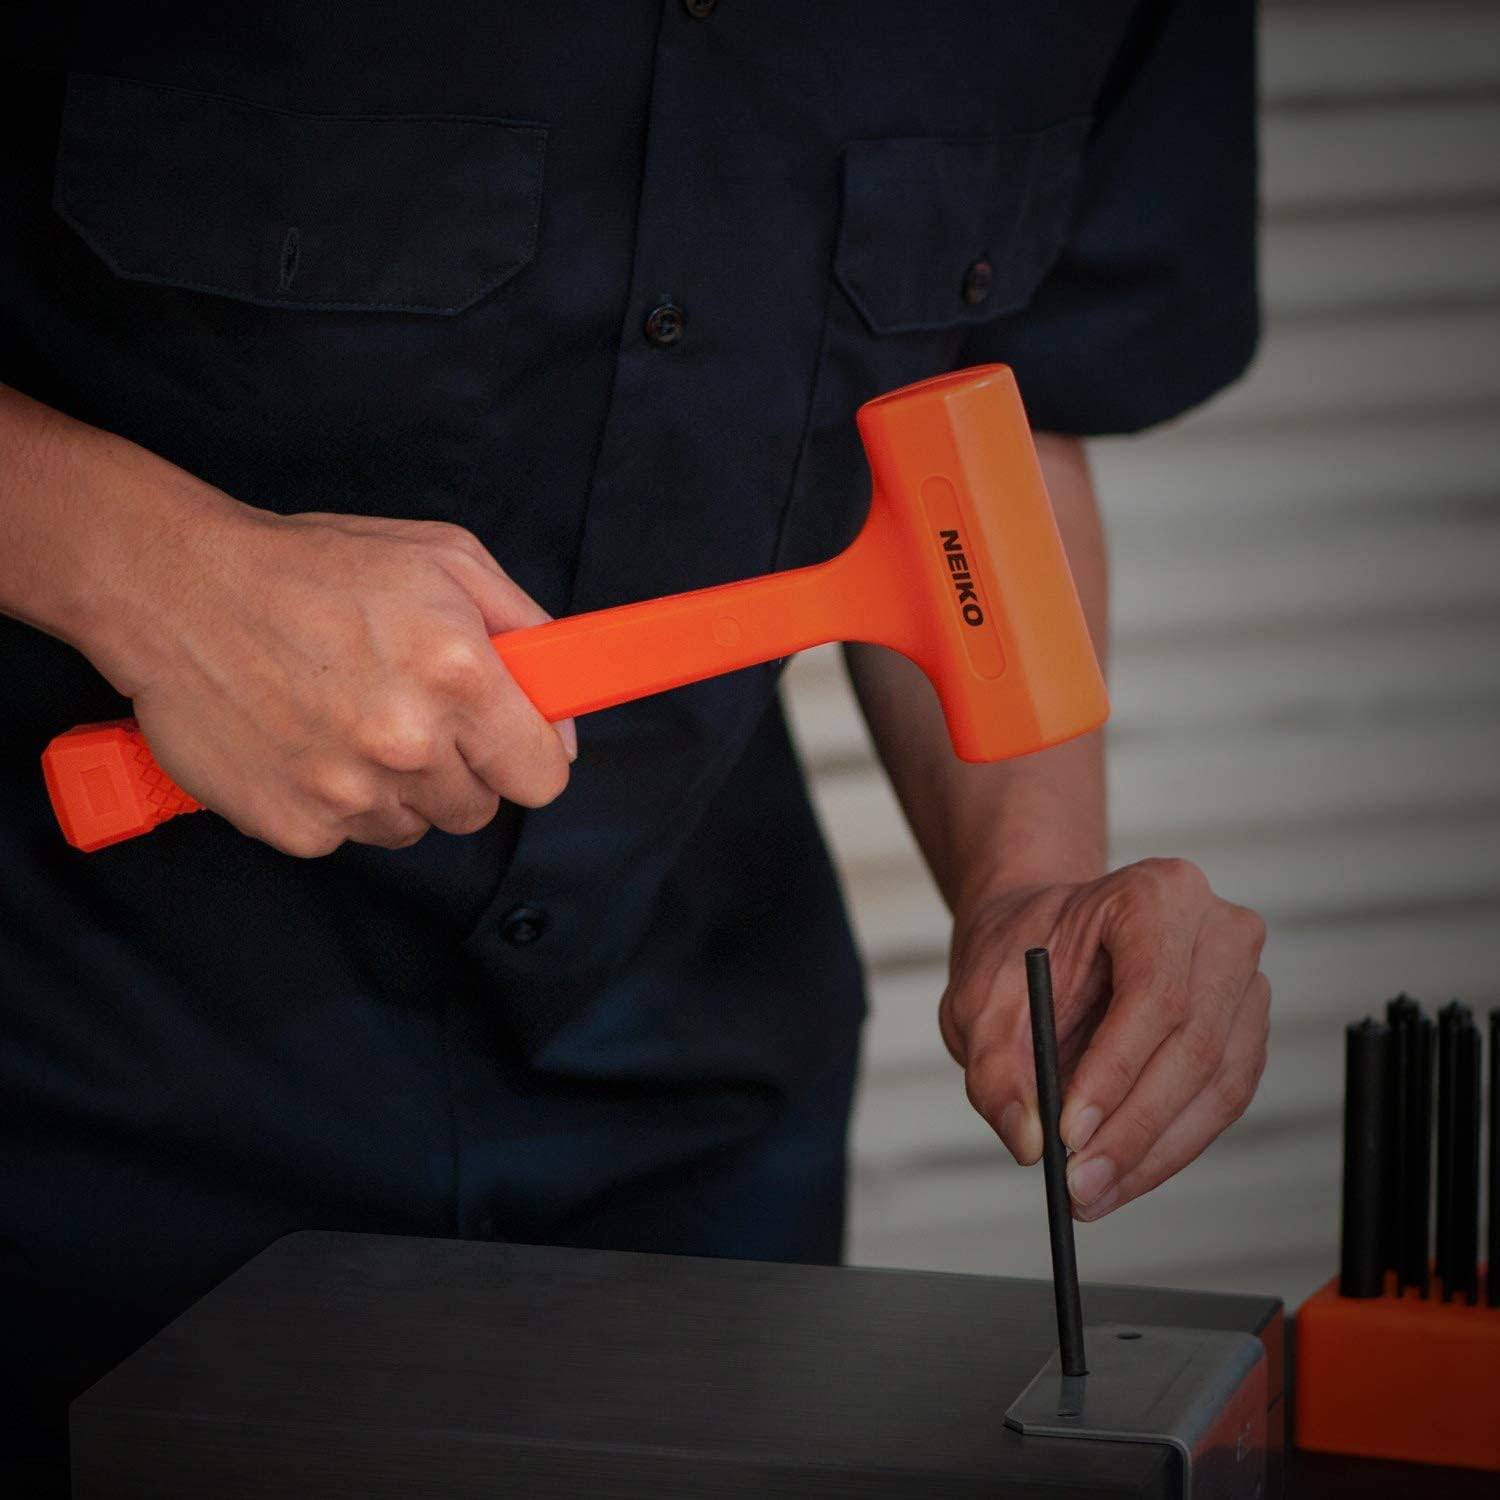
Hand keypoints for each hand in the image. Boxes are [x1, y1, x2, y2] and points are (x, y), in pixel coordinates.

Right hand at [94, 503, 574, 856]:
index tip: (508, 742)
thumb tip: (563, 711)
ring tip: (352, 721)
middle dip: (459, 768)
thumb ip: (525, 632)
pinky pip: (351, 835)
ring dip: (399, 788)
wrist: (180, 591)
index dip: (527, 757)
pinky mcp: (296, 826)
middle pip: (479, 809)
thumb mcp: (445, 560)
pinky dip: (338, 800)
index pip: (543, 777)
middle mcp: (411, 744)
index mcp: (461, 675)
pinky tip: (309, 742)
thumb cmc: (314, 567)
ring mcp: (350, 792)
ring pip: (416, 826)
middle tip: (412, 714)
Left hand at [939, 858, 1269, 1219]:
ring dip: (1155, 1152)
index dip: (1117, 1071)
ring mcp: (1244, 979)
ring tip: (1091, 1195)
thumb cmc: (1018, 954)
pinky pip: (1223, 1099)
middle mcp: (1218, 929)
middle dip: (1134, 1128)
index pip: (1154, 992)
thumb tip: (1027, 1139)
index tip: (1070, 1134)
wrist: (1044, 935)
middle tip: (1079, 1186)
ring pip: (1218, 1083)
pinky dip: (1171, 1146)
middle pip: (1196, 1043)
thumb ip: (994, 1067)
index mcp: (1156, 893)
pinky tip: (1123, 1176)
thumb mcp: (979, 999)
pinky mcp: (1246, 1027)